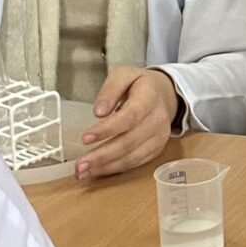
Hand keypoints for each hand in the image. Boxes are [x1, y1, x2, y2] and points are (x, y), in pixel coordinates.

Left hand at [76, 66, 179, 180]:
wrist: (166, 94)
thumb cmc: (141, 84)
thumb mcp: (124, 74)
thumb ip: (110, 89)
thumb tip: (99, 112)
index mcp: (150, 98)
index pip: (129, 117)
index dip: (107, 129)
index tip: (86, 138)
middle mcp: (157, 120)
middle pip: (129, 142)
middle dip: (102, 156)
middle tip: (80, 164)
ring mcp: (159, 138)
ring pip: (131, 157)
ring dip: (106, 167)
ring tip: (83, 172)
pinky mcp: (156, 150)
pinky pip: (135, 163)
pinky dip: (115, 169)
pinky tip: (98, 171)